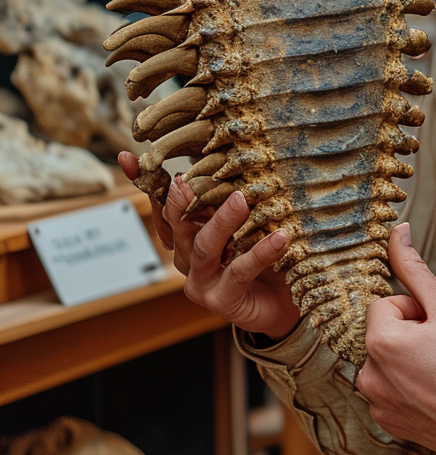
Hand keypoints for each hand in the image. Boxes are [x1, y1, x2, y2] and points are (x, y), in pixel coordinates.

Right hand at [120, 155, 299, 342]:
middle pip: (177, 225)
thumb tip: (248, 153)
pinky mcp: (221, 300)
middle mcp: (189, 256)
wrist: (289, 298)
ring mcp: (202, 280)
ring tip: (241, 200)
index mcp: (191, 232)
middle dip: (180, 201)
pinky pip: (238, 272)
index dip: (148, 182)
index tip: (126, 157)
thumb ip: (244, 191)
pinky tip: (279, 237)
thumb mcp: (257, 215)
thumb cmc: (270, 250)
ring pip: (203, 247)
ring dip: (222, 222)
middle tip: (188, 179)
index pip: (165, 203)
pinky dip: (259, 253)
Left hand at [357, 223, 435, 454]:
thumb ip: (416, 269)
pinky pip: (390, 390)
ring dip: (407, 360)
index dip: (415, 309)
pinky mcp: (387, 424)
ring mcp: (376, 404)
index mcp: (379, 343)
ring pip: (387, 362)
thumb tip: (398, 230)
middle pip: (384, 334)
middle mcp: (368, 376)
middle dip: (409, 334)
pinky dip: (409, 387)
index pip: (385, 304)